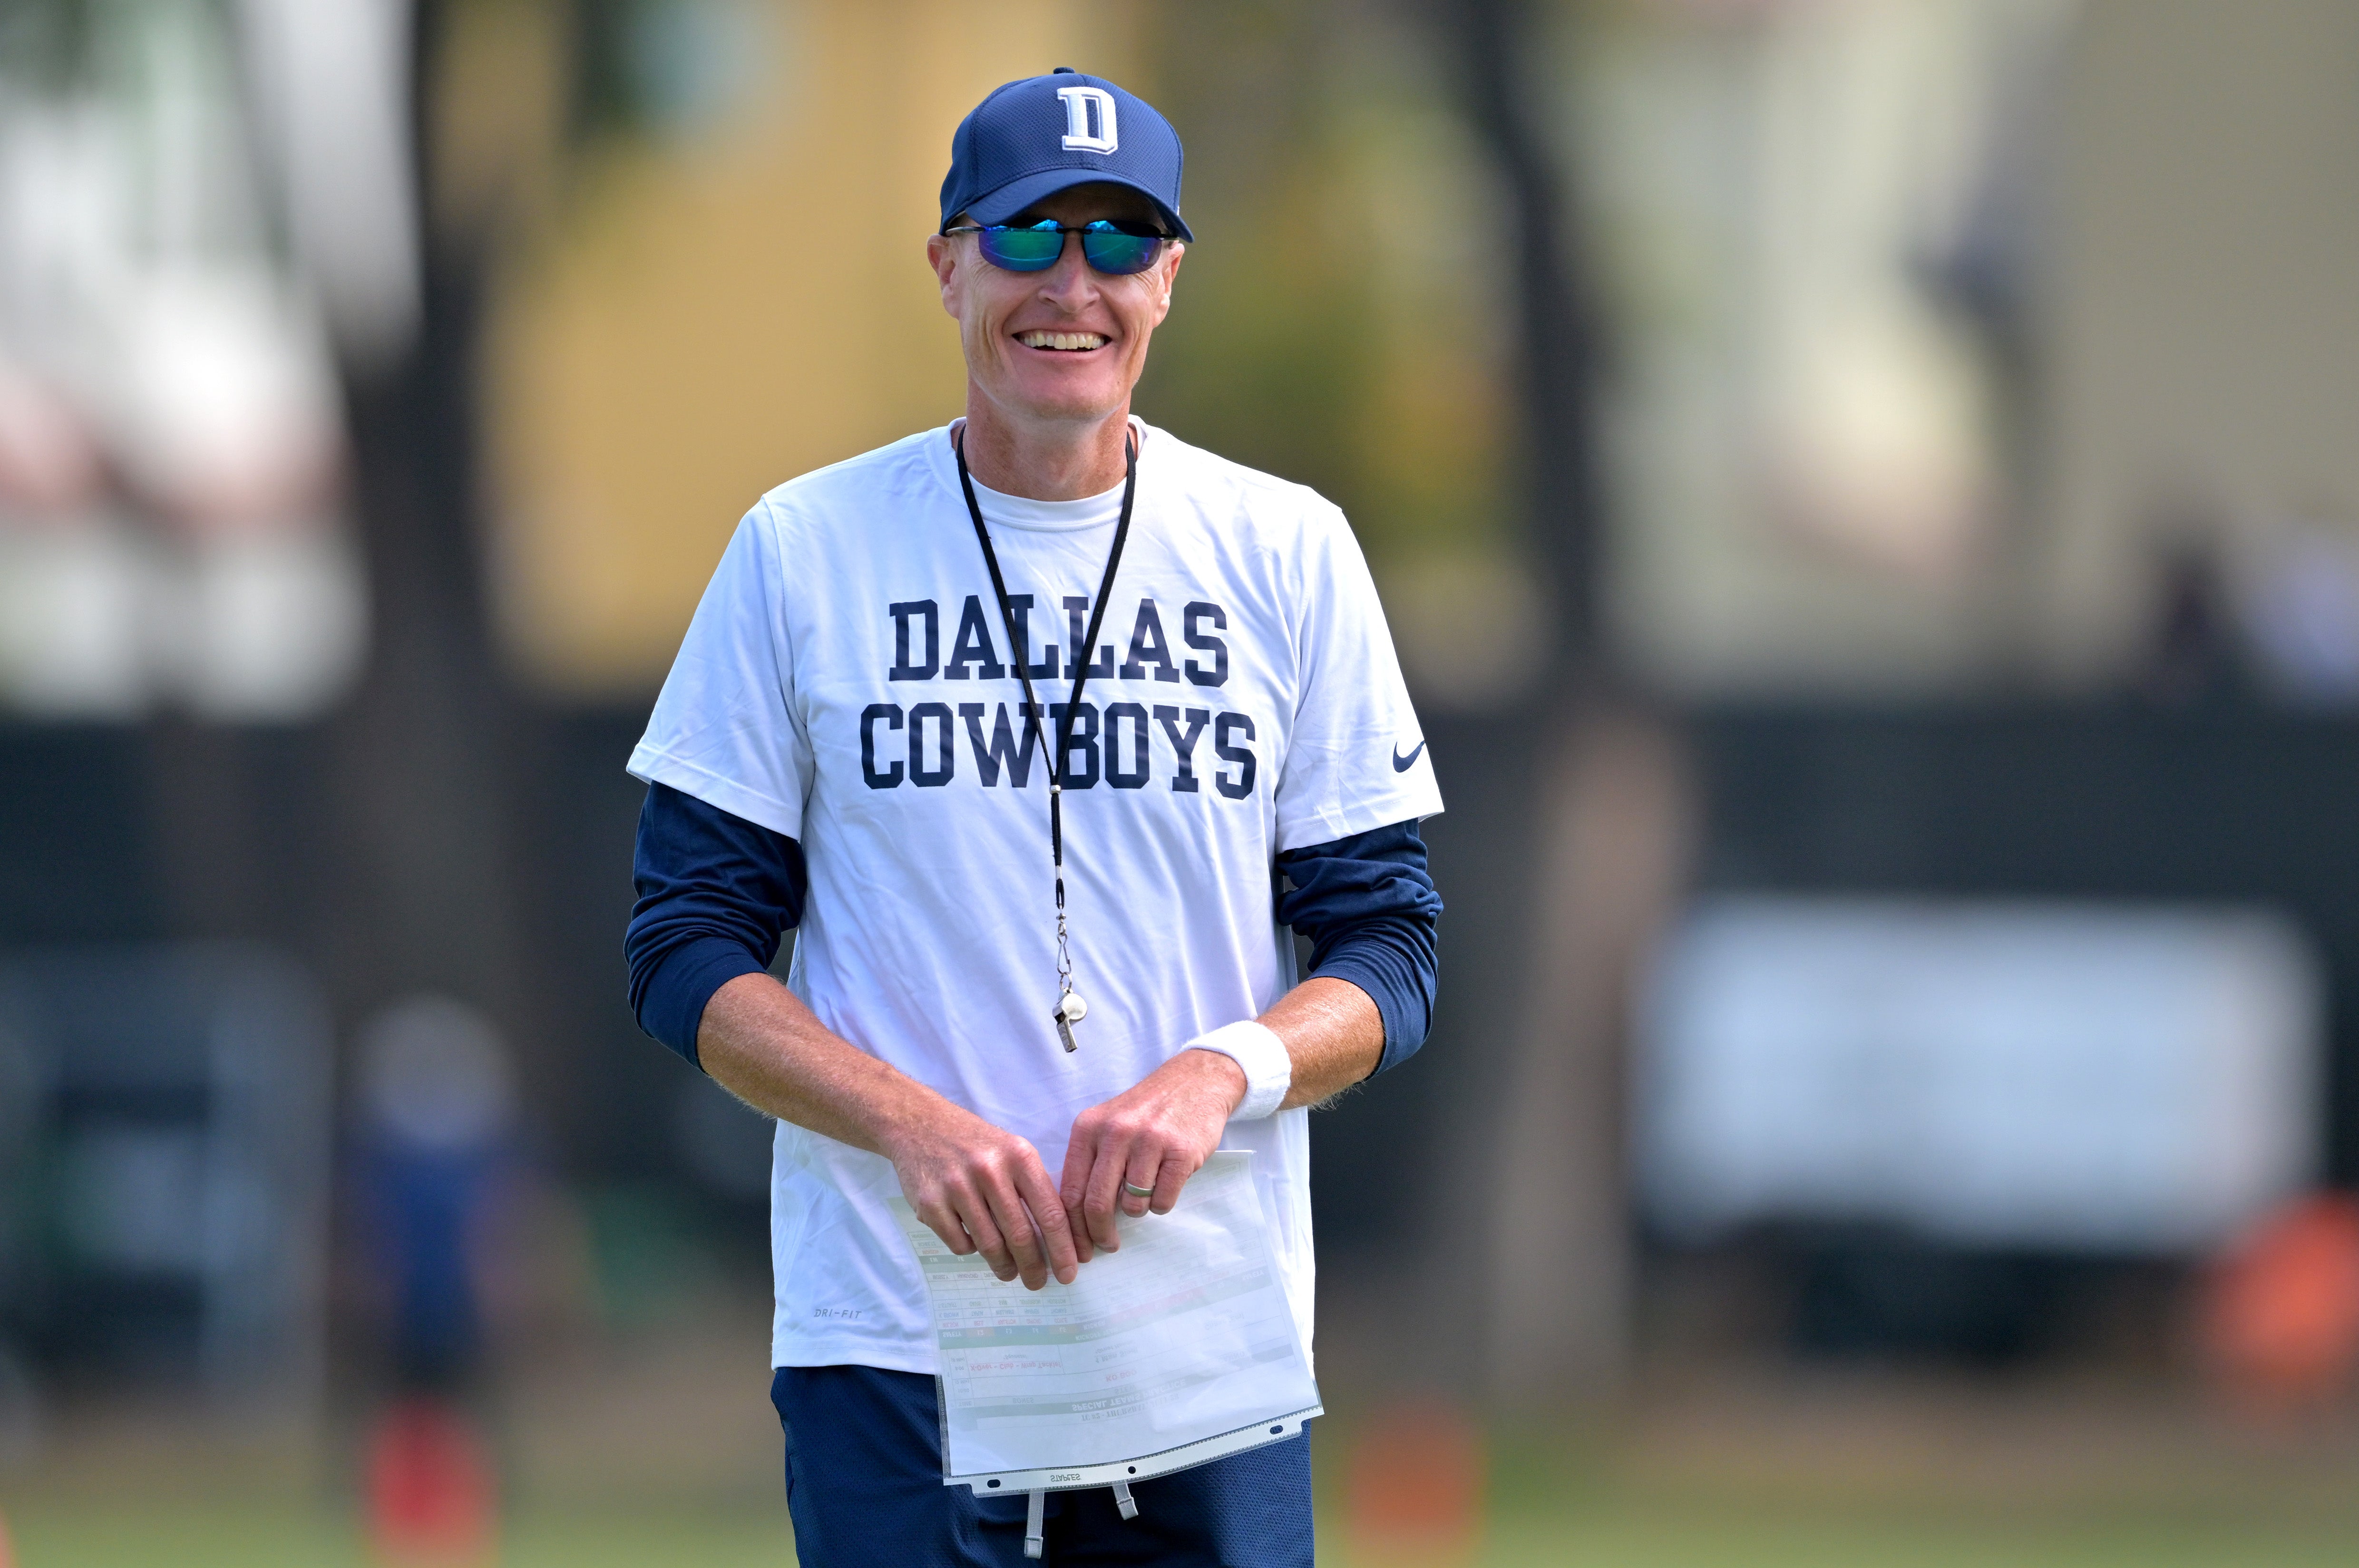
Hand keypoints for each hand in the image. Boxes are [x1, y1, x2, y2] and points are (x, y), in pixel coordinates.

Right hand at [881, 1098, 1078, 1289]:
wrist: (921, 1124)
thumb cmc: (976, 1144)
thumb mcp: (1012, 1151)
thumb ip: (1034, 1188)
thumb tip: (1057, 1241)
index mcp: (1019, 1156)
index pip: (1050, 1212)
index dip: (1063, 1248)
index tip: (1069, 1272)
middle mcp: (989, 1169)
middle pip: (1020, 1235)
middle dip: (1034, 1267)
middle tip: (1039, 1283)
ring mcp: (957, 1187)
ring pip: (990, 1245)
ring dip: (1004, 1266)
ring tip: (1010, 1272)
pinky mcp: (930, 1203)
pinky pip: (960, 1244)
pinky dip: (970, 1249)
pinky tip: (974, 1242)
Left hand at [1060, 1049, 1245, 1257]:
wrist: (1194, 1082)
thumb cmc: (1145, 1112)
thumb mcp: (1107, 1125)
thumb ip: (1089, 1163)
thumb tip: (1075, 1220)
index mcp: (1088, 1127)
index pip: (1071, 1190)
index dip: (1072, 1228)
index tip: (1078, 1248)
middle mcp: (1115, 1132)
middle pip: (1097, 1203)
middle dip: (1100, 1234)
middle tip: (1108, 1245)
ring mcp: (1149, 1140)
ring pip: (1133, 1205)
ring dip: (1138, 1210)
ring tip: (1145, 1191)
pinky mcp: (1181, 1152)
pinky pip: (1163, 1200)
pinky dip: (1162, 1203)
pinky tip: (1166, 1183)